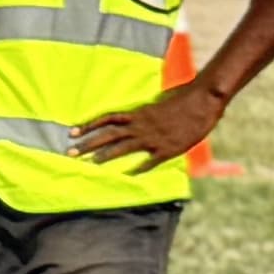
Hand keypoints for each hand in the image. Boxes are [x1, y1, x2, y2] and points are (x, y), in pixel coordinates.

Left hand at [77, 79, 222, 173]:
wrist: (201, 101)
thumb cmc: (182, 98)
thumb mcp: (158, 103)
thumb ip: (144, 112)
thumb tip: (134, 116)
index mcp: (138, 113)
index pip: (107, 119)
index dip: (89, 125)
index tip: (72, 132)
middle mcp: (140, 125)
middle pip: (109, 134)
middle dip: (89, 143)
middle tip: (71, 152)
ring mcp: (153, 138)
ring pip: (123, 148)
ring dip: (105, 156)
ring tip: (90, 163)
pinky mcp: (167, 149)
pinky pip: (149, 161)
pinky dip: (137, 169)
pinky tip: (126, 175)